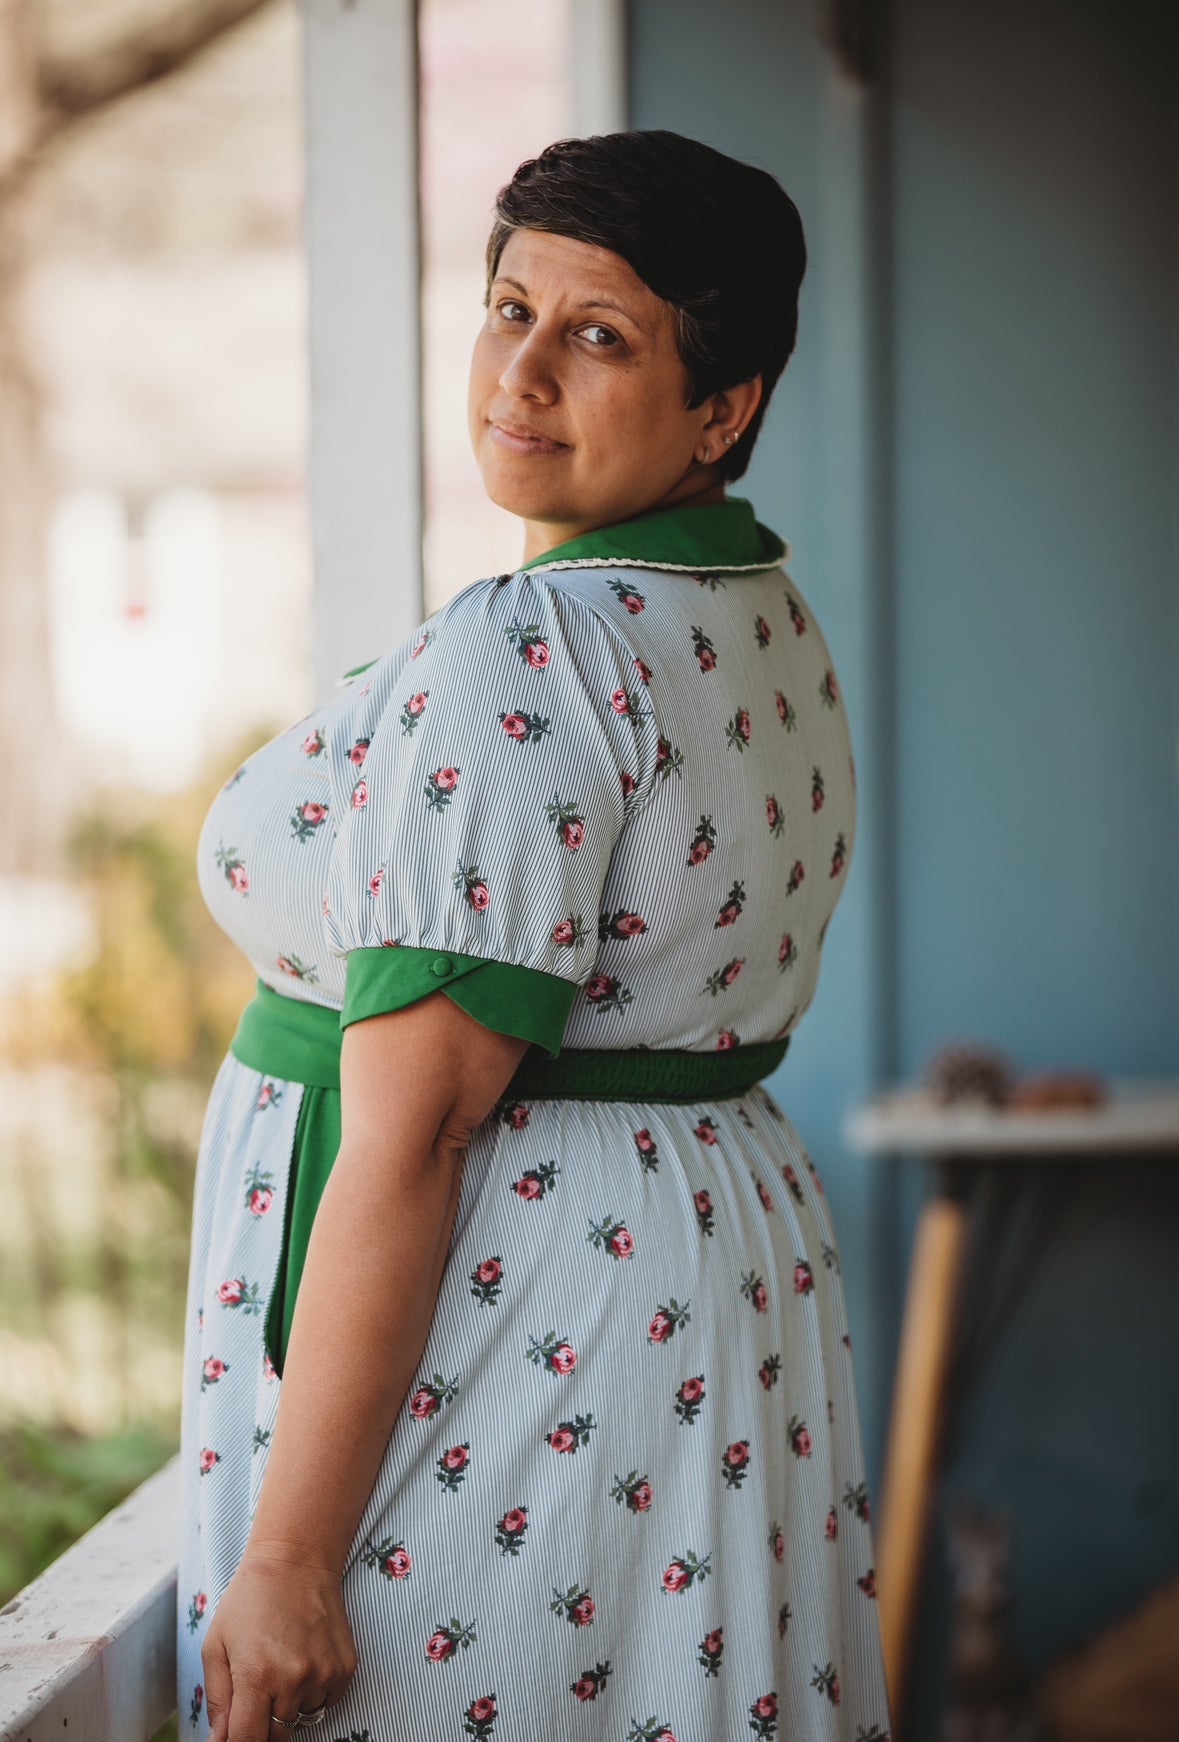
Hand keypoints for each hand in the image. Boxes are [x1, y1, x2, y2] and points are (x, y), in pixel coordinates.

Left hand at [202, 1548, 357, 1741]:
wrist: (297, 1560)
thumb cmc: (249, 1600)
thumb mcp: (216, 1645)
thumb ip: (218, 1700)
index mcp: (256, 1676)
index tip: (236, 1737)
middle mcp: (294, 1679)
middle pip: (277, 1735)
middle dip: (262, 1722)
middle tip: (257, 1688)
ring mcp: (324, 1674)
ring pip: (302, 1719)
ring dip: (289, 1705)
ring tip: (281, 1665)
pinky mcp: (346, 1668)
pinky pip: (326, 1702)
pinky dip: (313, 1693)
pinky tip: (303, 1661)